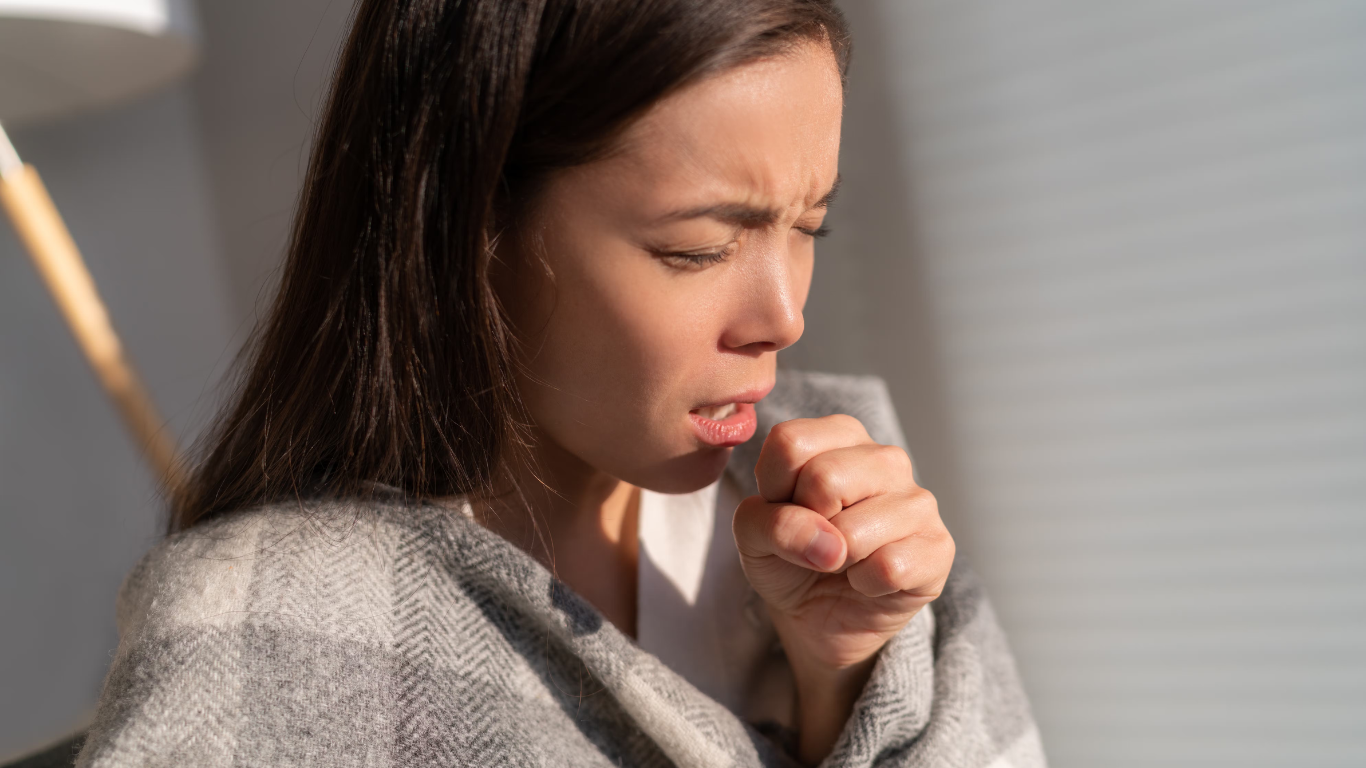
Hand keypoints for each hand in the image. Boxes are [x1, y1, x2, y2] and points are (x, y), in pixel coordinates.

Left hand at [732, 414, 953, 763]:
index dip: (772, 487)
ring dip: (833, 558)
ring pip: (861, 518)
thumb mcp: (753, 538)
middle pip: (826, 473)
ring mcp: (917, 502)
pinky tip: (864, 584)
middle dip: (802, 524)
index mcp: (834, 437)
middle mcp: (882, 459)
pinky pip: (895, 560)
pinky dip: (865, 581)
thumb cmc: (786, 564)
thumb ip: (768, 519)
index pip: (791, 440)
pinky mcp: (937, 550)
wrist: (819, 625)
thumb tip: (827, 538)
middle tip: (811, 548)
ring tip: (838, 568)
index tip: (779, 512)